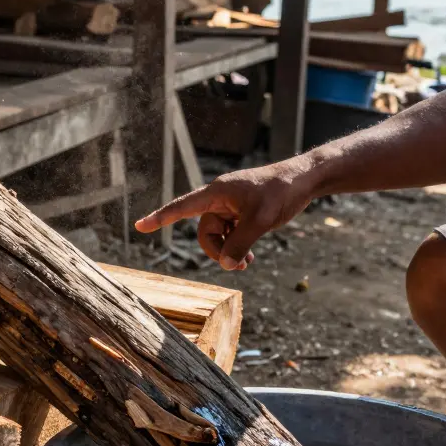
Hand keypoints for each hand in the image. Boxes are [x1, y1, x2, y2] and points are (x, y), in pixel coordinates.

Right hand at [133, 159, 318, 269]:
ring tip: (248, 262)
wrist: (305, 180)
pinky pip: (231, 234)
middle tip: (240, 263)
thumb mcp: (260, 220)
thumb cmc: (282, 191)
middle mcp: (219, 199)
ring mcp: (231, 206)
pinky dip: (238, 246)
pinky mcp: (241, 212)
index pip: (182, 207)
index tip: (140, 226)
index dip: (160, 217)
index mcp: (217, 193)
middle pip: (205, 232)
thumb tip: (227, 265)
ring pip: (218, 237)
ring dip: (230, 251)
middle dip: (218, 251)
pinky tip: (250, 255)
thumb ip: (241, 244)